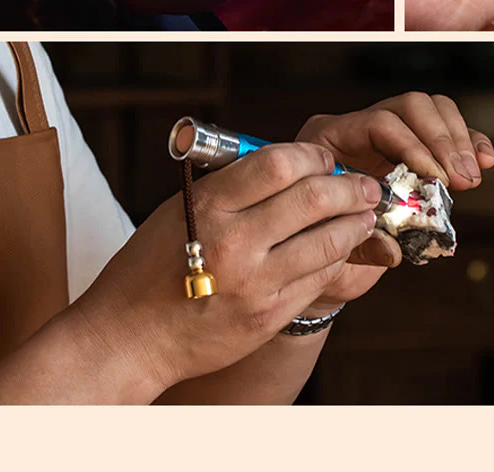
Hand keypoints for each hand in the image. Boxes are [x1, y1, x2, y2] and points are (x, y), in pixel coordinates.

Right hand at [67, 142, 383, 397]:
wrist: (128, 339)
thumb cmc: (150, 267)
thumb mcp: (180, 210)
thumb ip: (232, 186)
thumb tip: (291, 163)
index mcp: (209, 208)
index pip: (279, 164)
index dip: (313, 155)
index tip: (326, 157)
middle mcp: (234, 243)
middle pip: (315, 199)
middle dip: (350, 187)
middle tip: (365, 185)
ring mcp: (255, 284)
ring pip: (330, 241)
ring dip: (357, 222)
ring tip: (365, 213)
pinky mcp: (269, 316)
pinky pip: (320, 277)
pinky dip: (338, 256)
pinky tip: (342, 247)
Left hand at [296, 92, 493, 313]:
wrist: (314, 254)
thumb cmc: (315, 249)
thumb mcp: (328, 248)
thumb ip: (359, 245)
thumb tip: (394, 249)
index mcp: (328, 140)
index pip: (380, 122)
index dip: (413, 147)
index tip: (435, 178)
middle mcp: (359, 128)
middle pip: (411, 106)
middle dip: (441, 141)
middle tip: (460, 178)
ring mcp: (389, 135)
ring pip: (433, 110)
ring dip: (459, 142)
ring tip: (469, 178)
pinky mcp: (415, 149)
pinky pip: (447, 131)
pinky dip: (470, 141)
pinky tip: (484, 161)